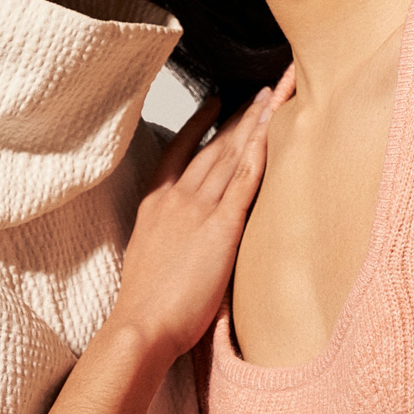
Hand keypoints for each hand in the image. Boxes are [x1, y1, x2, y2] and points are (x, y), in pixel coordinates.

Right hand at [107, 72, 292, 361]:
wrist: (141, 324)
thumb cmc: (145, 306)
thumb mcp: (148, 259)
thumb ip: (165, 239)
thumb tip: (182, 242)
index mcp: (154, 205)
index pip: (179, 151)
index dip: (199, 124)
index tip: (215, 102)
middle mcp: (175, 199)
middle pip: (212, 147)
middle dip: (239, 115)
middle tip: (262, 89)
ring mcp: (197, 209)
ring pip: (230, 155)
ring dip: (253, 122)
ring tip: (273, 95)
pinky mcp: (220, 227)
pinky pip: (244, 180)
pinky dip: (258, 150)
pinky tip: (270, 129)